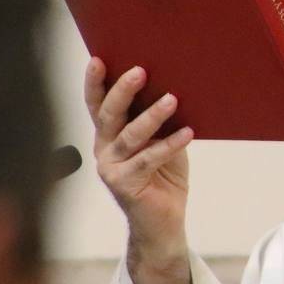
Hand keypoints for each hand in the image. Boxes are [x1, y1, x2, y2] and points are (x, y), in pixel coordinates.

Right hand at [84, 58, 199, 283]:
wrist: (165, 226)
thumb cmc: (165, 180)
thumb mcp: (164, 143)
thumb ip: (160, 121)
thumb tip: (174, 86)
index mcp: (108, 137)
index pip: (97, 104)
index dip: (95, 81)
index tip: (99, 57)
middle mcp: (103, 150)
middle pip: (108, 115)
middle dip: (122, 90)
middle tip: (141, 70)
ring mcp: (111, 169)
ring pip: (129, 136)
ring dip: (151, 116)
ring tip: (172, 99)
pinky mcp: (125, 187)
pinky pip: (148, 160)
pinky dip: (169, 144)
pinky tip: (187, 132)